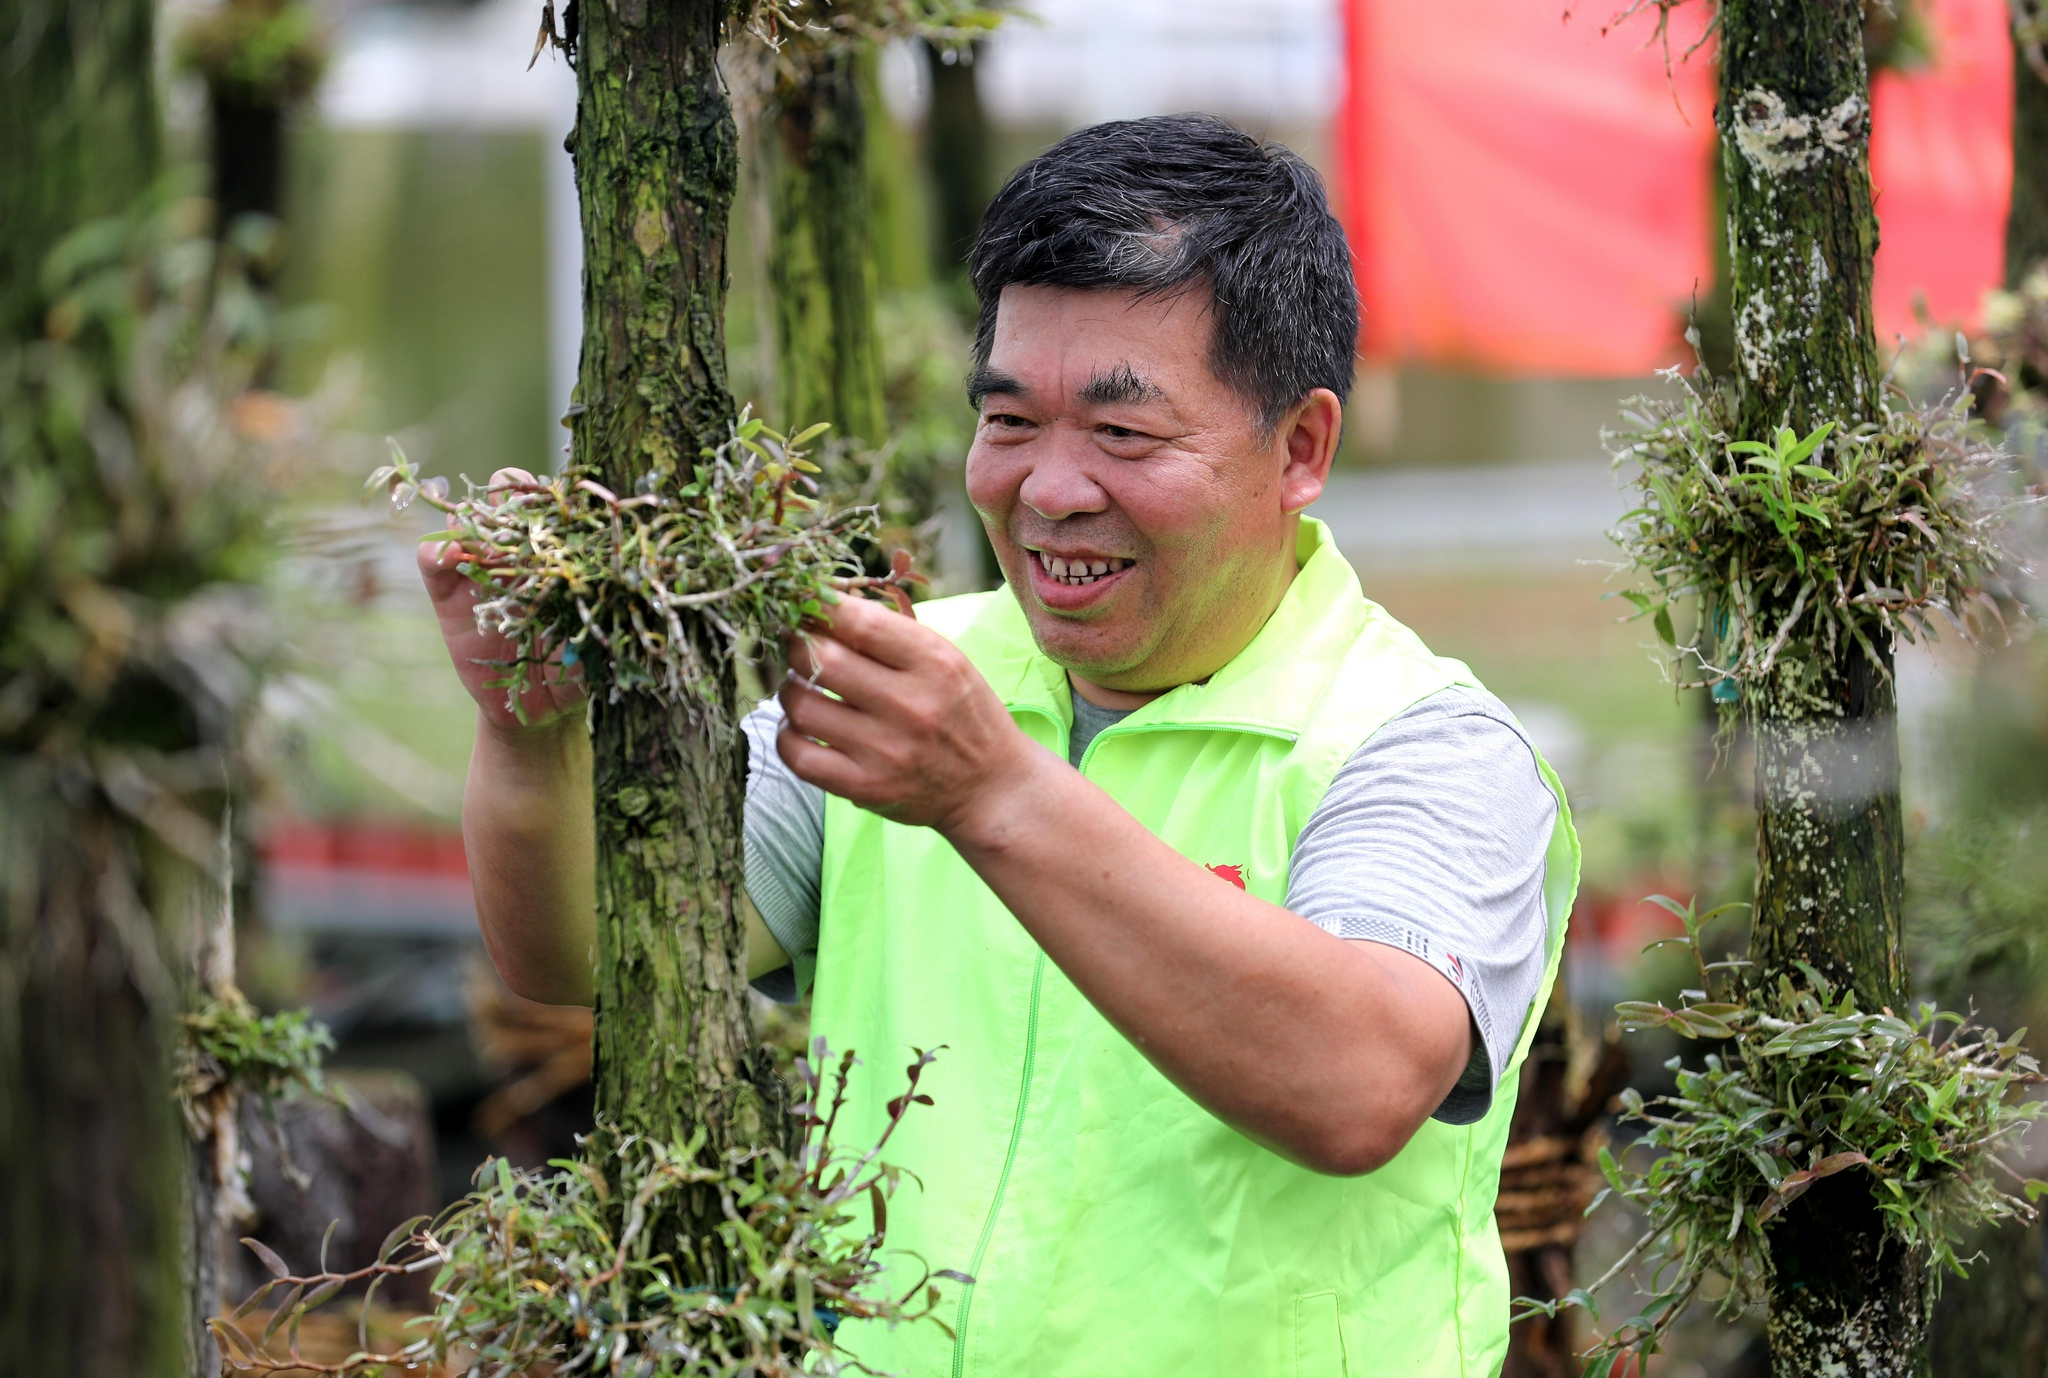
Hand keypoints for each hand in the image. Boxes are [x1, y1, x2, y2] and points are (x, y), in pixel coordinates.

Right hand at [416, 467, 585, 734]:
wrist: (540, 709)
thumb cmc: (579, 667)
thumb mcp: (600, 636)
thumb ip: (607, 609)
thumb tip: (628, 587)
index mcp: (558, 554)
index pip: (554, 508)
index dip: (557, 497)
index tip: (566, 503)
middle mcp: (518, 554)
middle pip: (508, 499)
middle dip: (512, 491)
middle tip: (522, 511)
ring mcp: (481, 570)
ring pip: (468, 520)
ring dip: (473, 518)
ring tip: (485, 536)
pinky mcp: (448, 594)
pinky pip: (433, 561)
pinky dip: (436, 551)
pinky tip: (450, 557)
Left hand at [776, 596, 1042, 835]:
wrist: (991, 787)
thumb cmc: (963, 714)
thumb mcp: (947, 662)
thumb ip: (891, 635)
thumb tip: (822, 607)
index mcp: (935, 664)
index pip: (861, 621)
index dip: (820, 606)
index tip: (805, 603)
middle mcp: (911, 706)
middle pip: (822, 660)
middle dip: (797, 646)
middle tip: (798, 647)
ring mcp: (886, 751)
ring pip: (802, 707)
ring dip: (790, 691)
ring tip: (802, 689)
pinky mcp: (865, 788)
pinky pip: (797, 756)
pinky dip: (787, 736)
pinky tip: (801, 728)